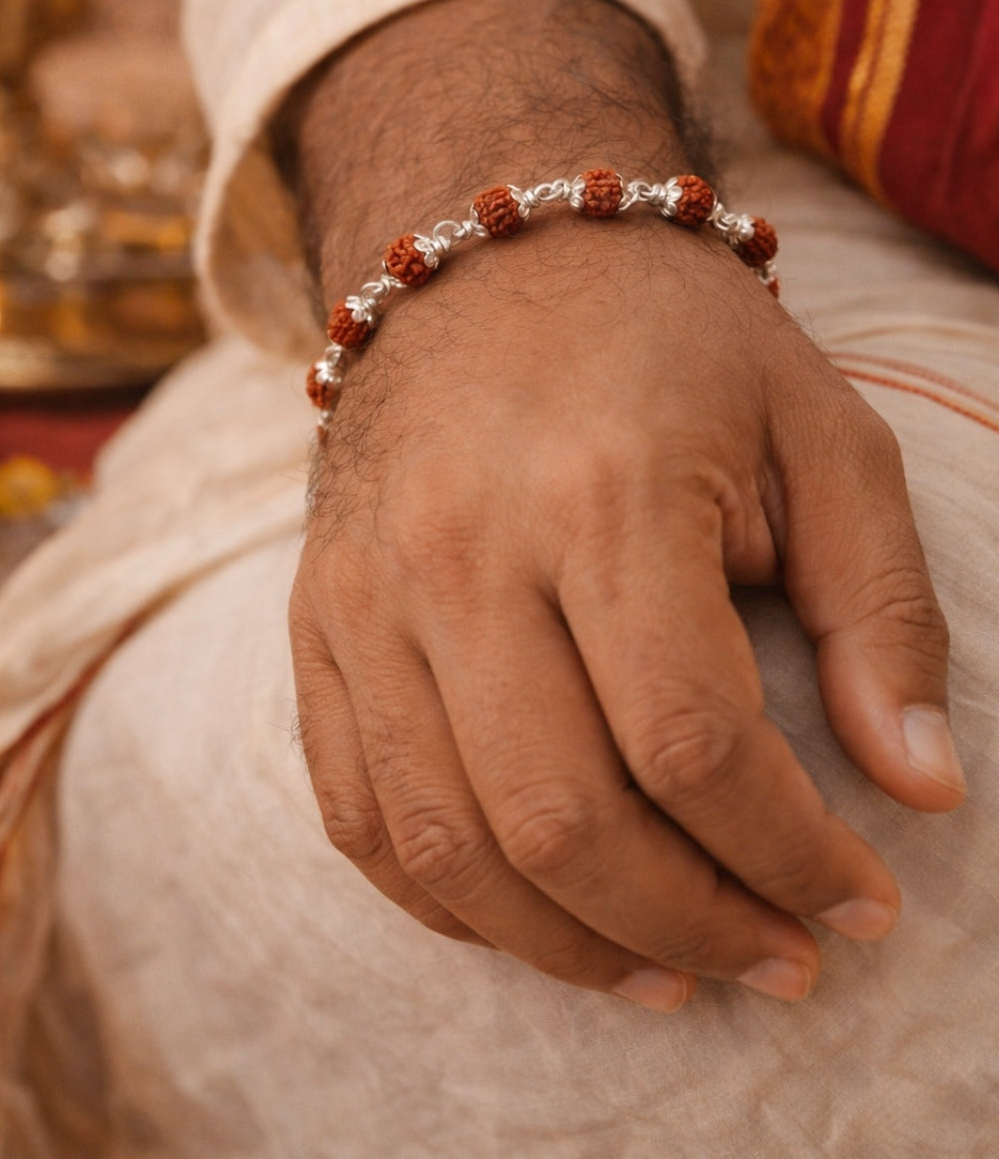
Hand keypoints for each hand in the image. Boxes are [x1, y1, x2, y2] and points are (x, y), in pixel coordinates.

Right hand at [280, 0, 960, 1010]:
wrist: (488, 260)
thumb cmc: (673, 345)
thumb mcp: (820, 434)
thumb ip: (880, 610)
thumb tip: (920, 786)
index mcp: (603, 495)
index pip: (691, 741)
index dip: (790, 856)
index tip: (860, 902)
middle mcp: (459, 553)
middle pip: (559, 819)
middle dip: (690, 928)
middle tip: (779, 960)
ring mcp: (365, 594)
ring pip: (449, 841)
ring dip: (571, 948)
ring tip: (670, 974)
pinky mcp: (314, 620)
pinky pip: (360, 810)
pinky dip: (449, 901)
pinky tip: (539, 921)